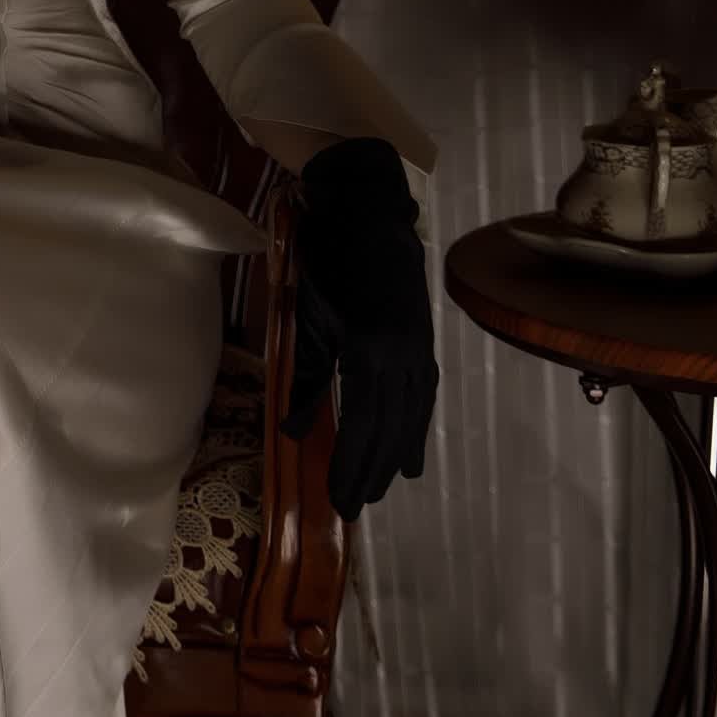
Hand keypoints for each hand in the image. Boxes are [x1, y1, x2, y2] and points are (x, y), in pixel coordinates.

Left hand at [278, 137, 437, 520]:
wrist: (368, 213)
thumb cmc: (327, 261)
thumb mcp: (308, 319)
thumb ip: (307, 378)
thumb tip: (293, 432)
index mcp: (369, 351)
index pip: (363, 424)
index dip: (354, 465)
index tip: (342, 500)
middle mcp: (402, 354)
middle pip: (391, 425)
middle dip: (375, 468)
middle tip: (361, 504)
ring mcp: (417, 344)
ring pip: (413, 411)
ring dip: (400, 449)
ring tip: (392, 482)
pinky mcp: (422, 334)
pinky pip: (424, 388)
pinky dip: (417, 418)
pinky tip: (411, 437)